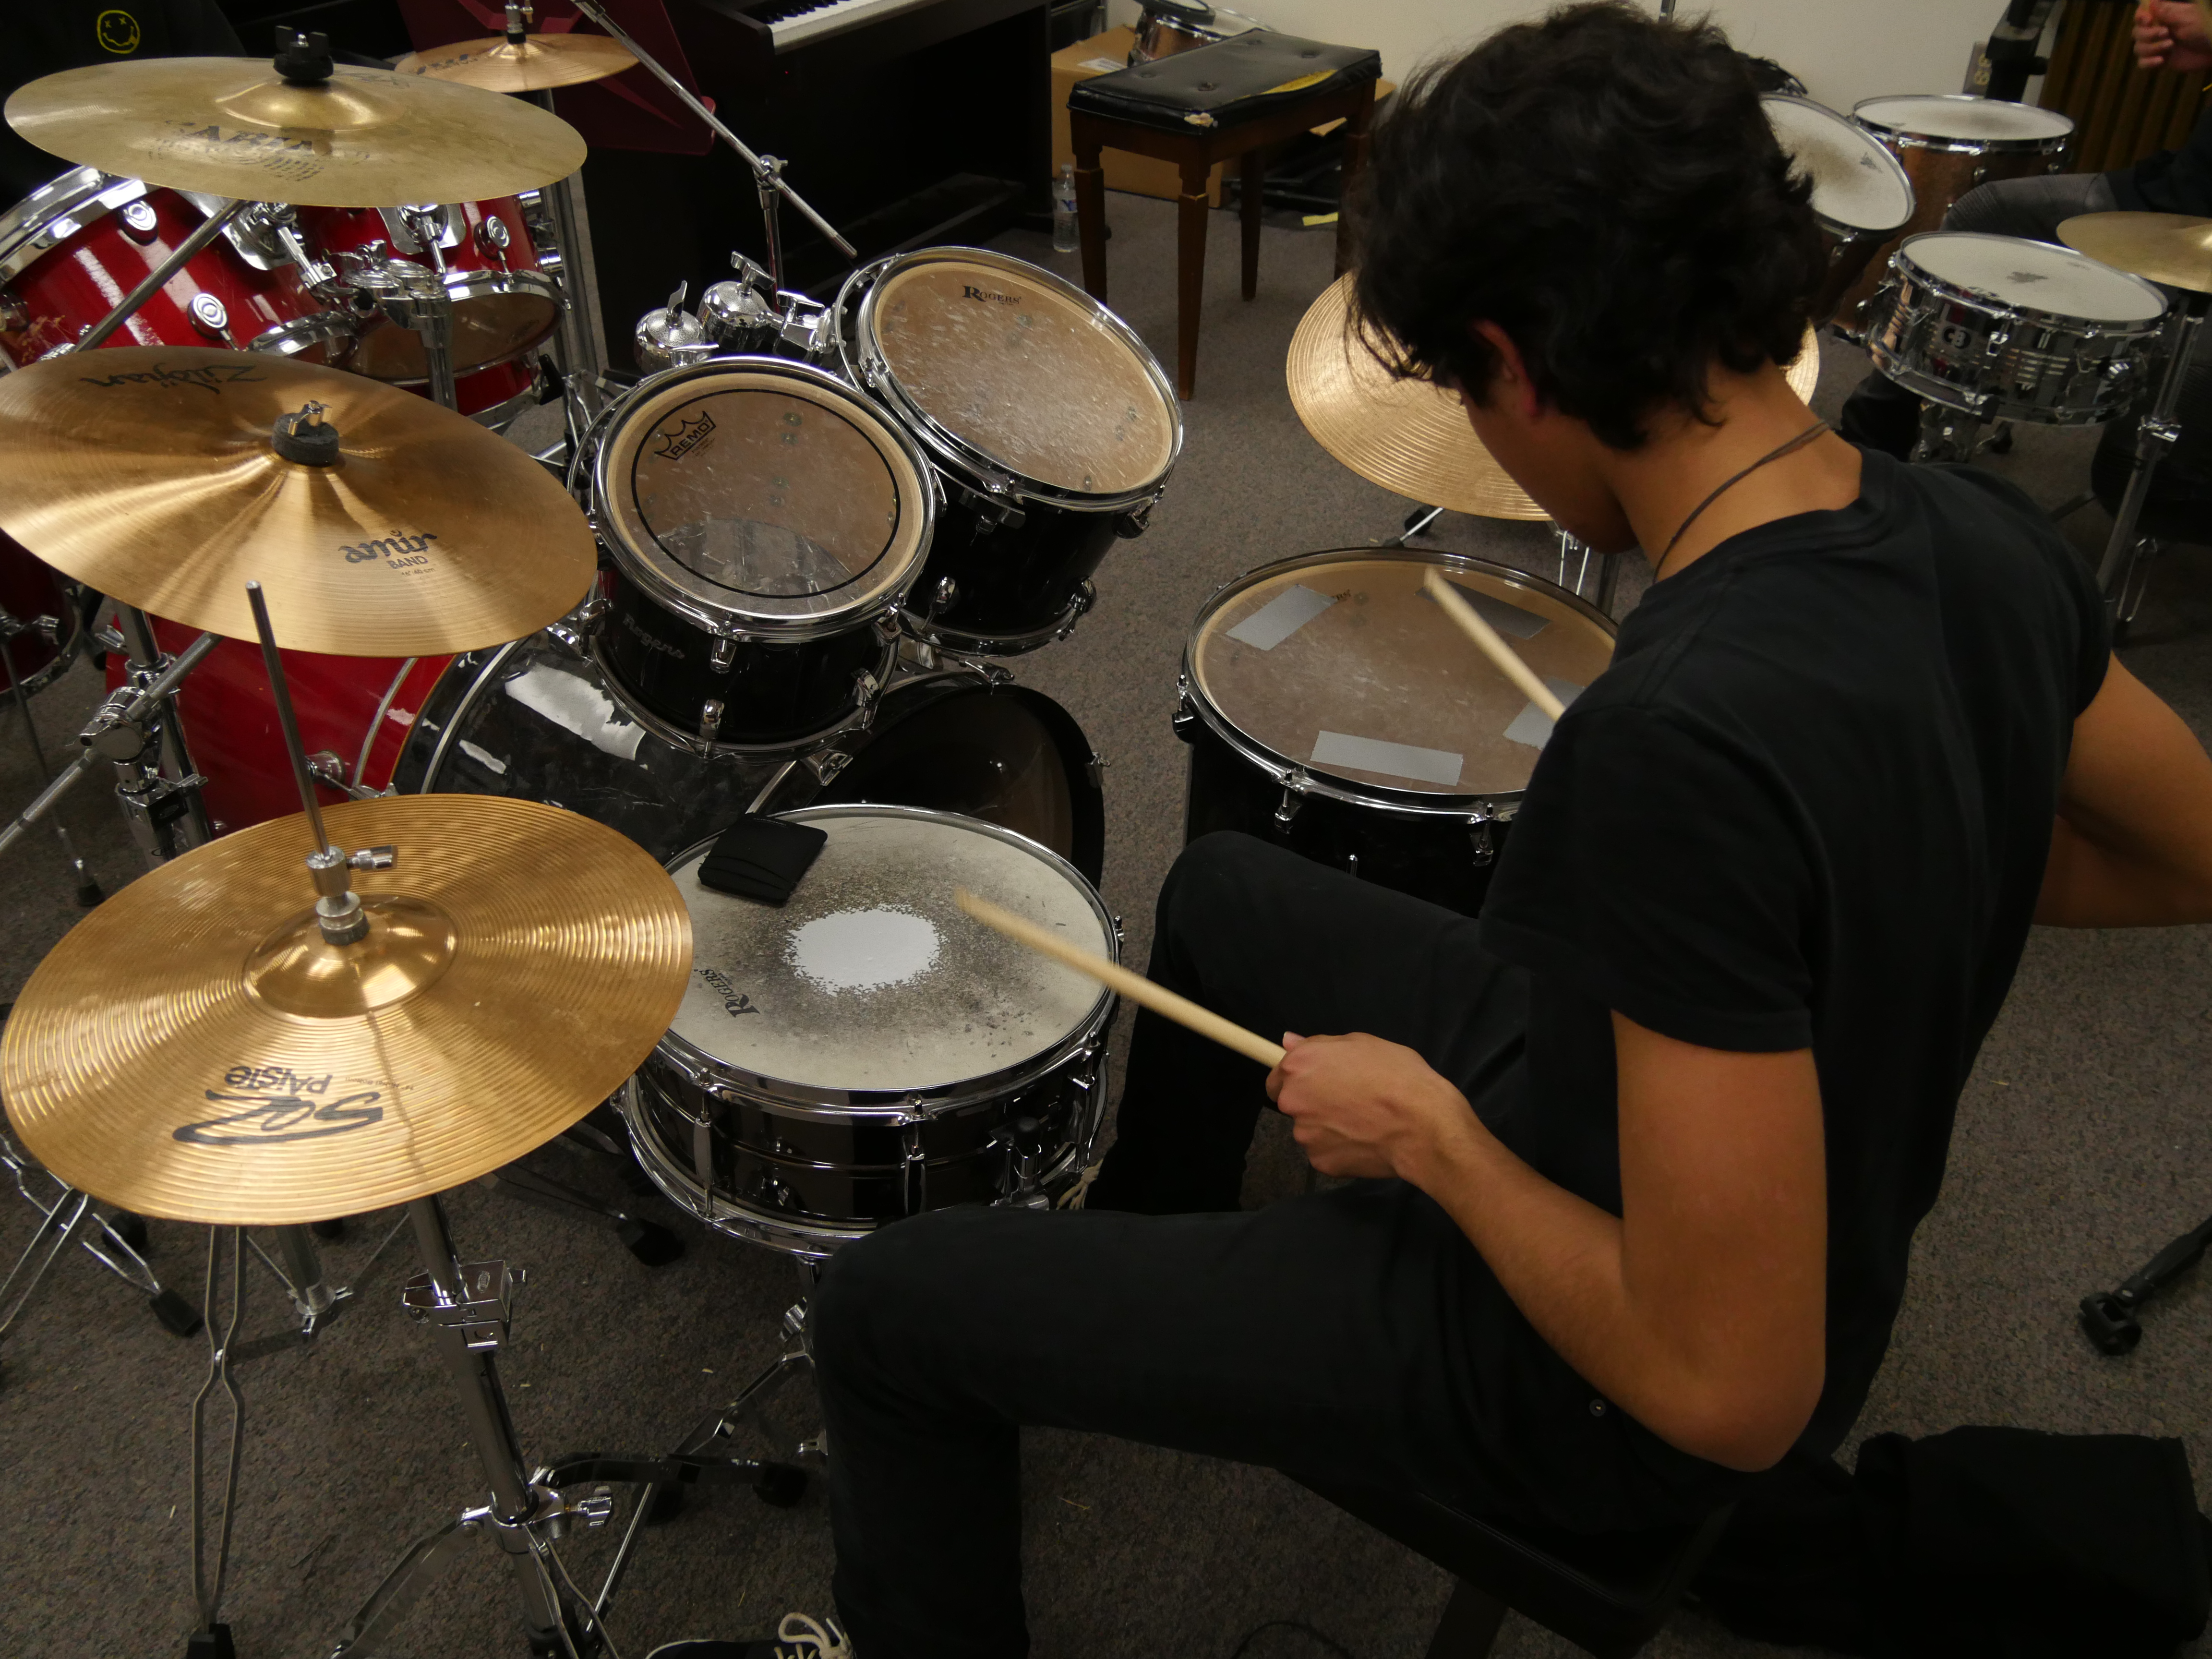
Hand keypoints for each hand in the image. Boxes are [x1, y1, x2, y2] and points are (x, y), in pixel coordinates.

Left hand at [1265, 1032, 1478, 1181]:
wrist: (1423, 1126)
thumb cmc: (1398, 1075)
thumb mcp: (1363, 1043)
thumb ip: (1320, 1044)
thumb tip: (1287, 1042)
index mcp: (1299, 1066)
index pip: (1277, 1077)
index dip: (1297, 1080)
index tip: (1319, 1084)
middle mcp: (1293, 1100)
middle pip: (1293, 1104)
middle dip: (1314, 1104)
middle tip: (1350, 1103)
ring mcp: (1305, 1135)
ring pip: (1310, 1131)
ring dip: (1329, 1128)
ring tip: (1364, 1124)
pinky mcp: (1320, 1163)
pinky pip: (1326, 1153)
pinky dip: (1341, 1149)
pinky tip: (1367, 1142)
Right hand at [2135, 1, 2211, 72]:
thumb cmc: (2204, 28)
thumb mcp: (2185, 17)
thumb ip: (2166, 11)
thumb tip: (2150, 2)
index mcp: (2164, 17)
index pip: (2142, 15)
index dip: (2140, 18)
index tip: (2148, 20)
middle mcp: (2158, 30)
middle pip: (2137, 33)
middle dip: (2147, 34)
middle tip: (2166, 33)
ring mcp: (2158, 46)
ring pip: (2138, 48)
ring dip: (2151, 48)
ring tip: (2170, 46)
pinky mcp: (2161, 60)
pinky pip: (2143, 63)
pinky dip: (2148, 63)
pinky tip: (2161, 61)